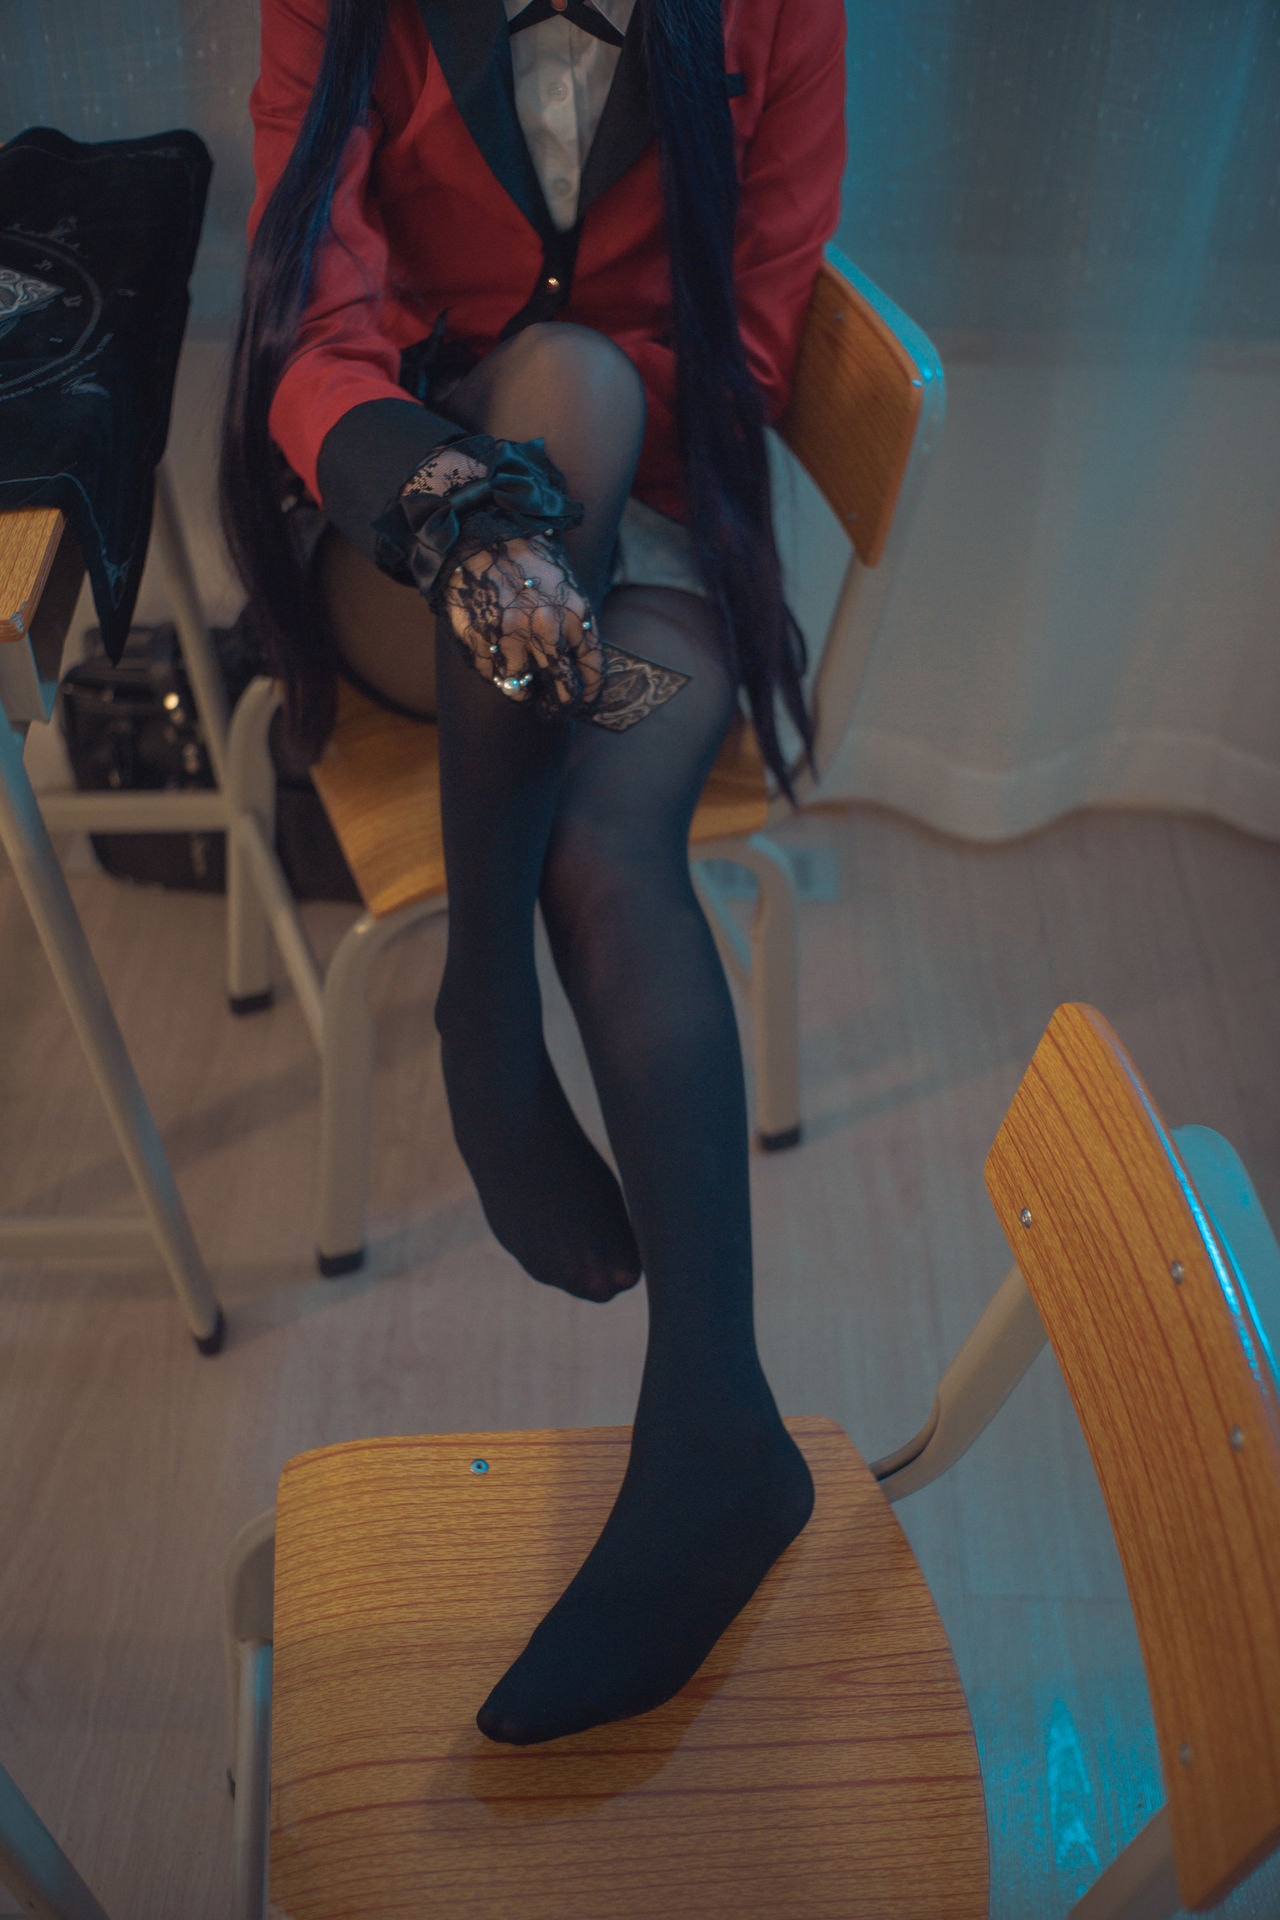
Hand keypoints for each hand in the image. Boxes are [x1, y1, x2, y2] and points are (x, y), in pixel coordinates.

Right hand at [441, 531, 602, 714]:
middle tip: (554, 710)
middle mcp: (547, 631)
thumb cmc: (526, 559)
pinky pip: (491, 676)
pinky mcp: (480, 643)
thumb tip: (578, 670)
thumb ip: (575, 626)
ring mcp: (512, 639)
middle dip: (561, 706)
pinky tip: (493, 651)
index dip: (591, 694)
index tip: (585, 702)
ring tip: (518, 674)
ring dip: (521, 688)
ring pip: (522, 689)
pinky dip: (494, 672)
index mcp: (576, 615)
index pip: (593, 671)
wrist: (480, 533)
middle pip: (564, 692)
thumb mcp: (565, 586)